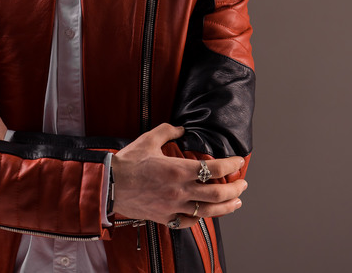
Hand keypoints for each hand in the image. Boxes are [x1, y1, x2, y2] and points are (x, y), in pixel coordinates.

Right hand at [111, 124, 246, 228]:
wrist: (109, 185)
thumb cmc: (127, 163)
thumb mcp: (148, 140)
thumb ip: (168, 131)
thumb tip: (181, 129)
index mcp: (178, 170)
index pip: (215, 169)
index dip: (232, 165)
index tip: (238, 162)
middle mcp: (180, 190)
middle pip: (218, 194)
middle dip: (236, 189)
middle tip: (243, 184)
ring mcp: (173, 206)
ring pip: (208, 211)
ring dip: (227, 207)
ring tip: (236, 202)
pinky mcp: (164, 217)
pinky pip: (189, 222)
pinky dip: (201, 218)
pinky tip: (206, 213)